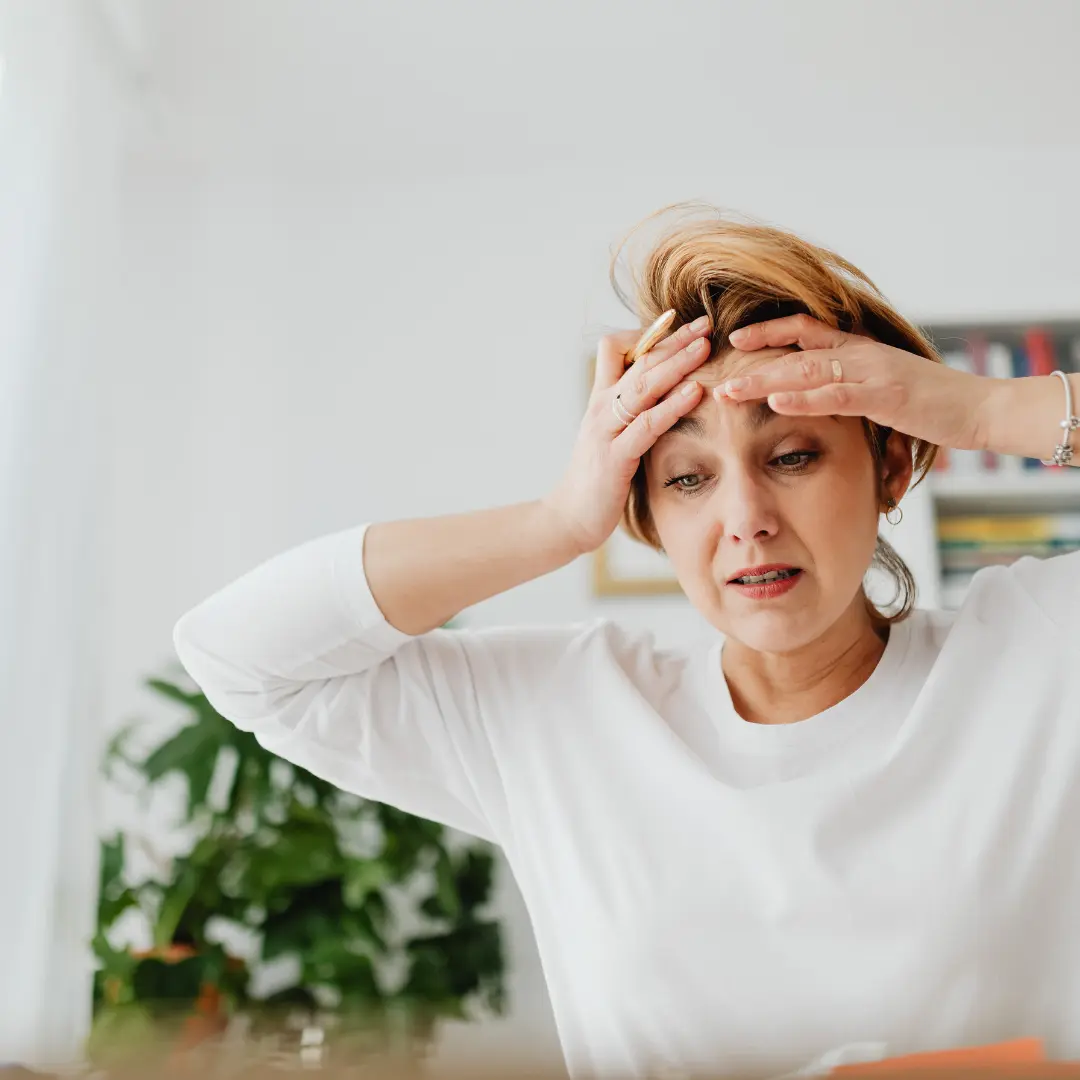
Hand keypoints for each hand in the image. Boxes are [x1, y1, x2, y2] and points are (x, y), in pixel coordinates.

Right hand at [544, 316, 712, 554]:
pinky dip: (672, 406)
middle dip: (674, 339)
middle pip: (639, 361)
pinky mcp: (615, 457)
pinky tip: (695, 393)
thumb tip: (662, 394)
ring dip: (676, 363)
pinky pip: (647, 425)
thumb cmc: (596, 479)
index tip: (681, 323)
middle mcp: (601, 408)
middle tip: (706, 322)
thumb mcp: (611, 436)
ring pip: (643, 386)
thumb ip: (631, 413)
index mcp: (601, 400)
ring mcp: (605, 431)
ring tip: (705, 346)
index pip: (617, 349)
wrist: (569, 517)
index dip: (649, 335)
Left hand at [719, 314, 994, 450]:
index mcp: (858, 348)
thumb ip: (851, 384)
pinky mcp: (886, 396)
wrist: (982, 407)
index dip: (768, 331)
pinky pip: (838, 395)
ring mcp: (873, 372)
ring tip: (730, 390)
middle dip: (752, 360)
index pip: (804, 330)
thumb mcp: (883, 387)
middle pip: (795, 350)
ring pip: (807, 371)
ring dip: (765, 381)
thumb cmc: (932, 402)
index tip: (734, 337)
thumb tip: (819, 391)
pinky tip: (777, 402)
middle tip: (714, 373)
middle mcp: (860, 354)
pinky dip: (805, 399)